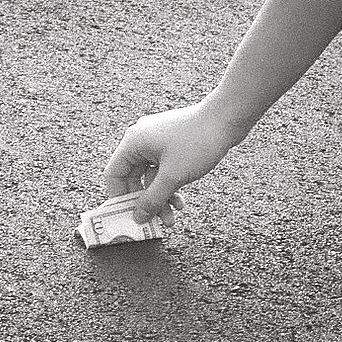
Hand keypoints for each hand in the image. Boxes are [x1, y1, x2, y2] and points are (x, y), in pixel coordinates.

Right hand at [102, 102, 248, 222]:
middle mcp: (142, 140)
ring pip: (151, 177)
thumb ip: (153, 199)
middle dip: (145, 202)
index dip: (119, 198)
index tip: (128, 216)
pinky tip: (180, 200)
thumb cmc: (198, 140)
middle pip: (133, 178)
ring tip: (171, 217)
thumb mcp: (173, 176)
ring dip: (160, 198)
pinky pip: (164, 171)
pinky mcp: (173, 145)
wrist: (227, 118)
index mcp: (134, 142)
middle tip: (153, 222)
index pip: (114, 174)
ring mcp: (158, 142)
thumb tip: (138, 216)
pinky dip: (169, 186)